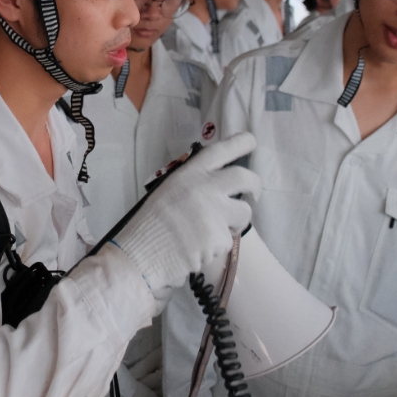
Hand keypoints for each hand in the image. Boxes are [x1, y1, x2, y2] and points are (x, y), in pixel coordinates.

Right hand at [113, 133, 259, 304]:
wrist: (141, 254)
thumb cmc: (151, 224)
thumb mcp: (169, 190)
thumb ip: (194, 183)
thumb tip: (219, 181)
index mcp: (189, 174)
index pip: (221, 150)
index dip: (241, 142)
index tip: (251, 142)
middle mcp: (205, 188)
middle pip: (244, 177)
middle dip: (255, 185)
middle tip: (253, 194)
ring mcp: (214, 213)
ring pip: (244, 212)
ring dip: (236, 220)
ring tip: (215, 229)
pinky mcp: (219, 237)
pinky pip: (228, 239)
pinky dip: (218, 244)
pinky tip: (199, 247)